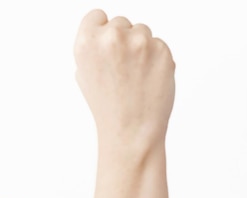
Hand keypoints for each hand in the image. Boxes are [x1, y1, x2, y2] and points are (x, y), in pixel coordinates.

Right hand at [73, 10, 174, 147]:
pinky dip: (158, 59)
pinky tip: (150, 79)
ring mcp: (139, 42)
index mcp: (87, 41)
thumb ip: (92, 47)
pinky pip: (160, 46)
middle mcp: (112, 37)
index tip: (109, 48)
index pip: (98, 16)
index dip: (103, 32)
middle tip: (125, 70)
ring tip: (137, 77)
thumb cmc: (108, 107)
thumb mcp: (84, 74)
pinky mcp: (162, 50)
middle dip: (124, 41)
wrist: (131, 131)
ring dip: (143, 49)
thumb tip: (103, 30)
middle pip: (122, 23)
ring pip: (143, 32)